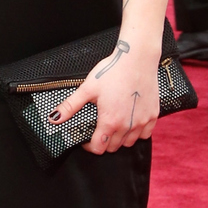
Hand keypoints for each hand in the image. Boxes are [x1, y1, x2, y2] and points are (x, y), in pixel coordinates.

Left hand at [50, 38, 159, 154]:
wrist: (137, 58)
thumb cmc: (113, 71)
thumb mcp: (87, 88)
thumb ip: (70, 106)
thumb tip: (54, 118)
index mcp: (110, 121)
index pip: (99, 148)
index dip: (89, 146)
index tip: (86, 139)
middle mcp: (128, 125)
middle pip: (114, 147)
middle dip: (103, 142)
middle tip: (98, 130)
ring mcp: (143, 121)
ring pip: (129, 143)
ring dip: (120, 139)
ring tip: (113, 126)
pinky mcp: (153, 115)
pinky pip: (146, 134)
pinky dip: (137, 133)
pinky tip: (130, 122)